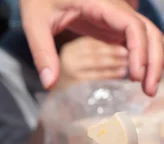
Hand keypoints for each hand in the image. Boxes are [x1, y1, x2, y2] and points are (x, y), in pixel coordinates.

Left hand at [20, 0, 162, 95]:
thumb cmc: (38, 0)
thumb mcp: (35, 25)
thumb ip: (43, 53)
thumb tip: (49, 84)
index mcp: (100, 4)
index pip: (132, 26)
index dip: (139, 51)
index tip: (136, 76)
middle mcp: (113, 9)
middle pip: (148, 31)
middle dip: (153, 60)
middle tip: (149, 91)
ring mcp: (114, 17)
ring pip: (146, 35)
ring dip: (151, 60)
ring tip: (146, 88)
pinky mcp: (110, 25)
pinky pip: (133, 39)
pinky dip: (139, 57)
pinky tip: (136, 77)